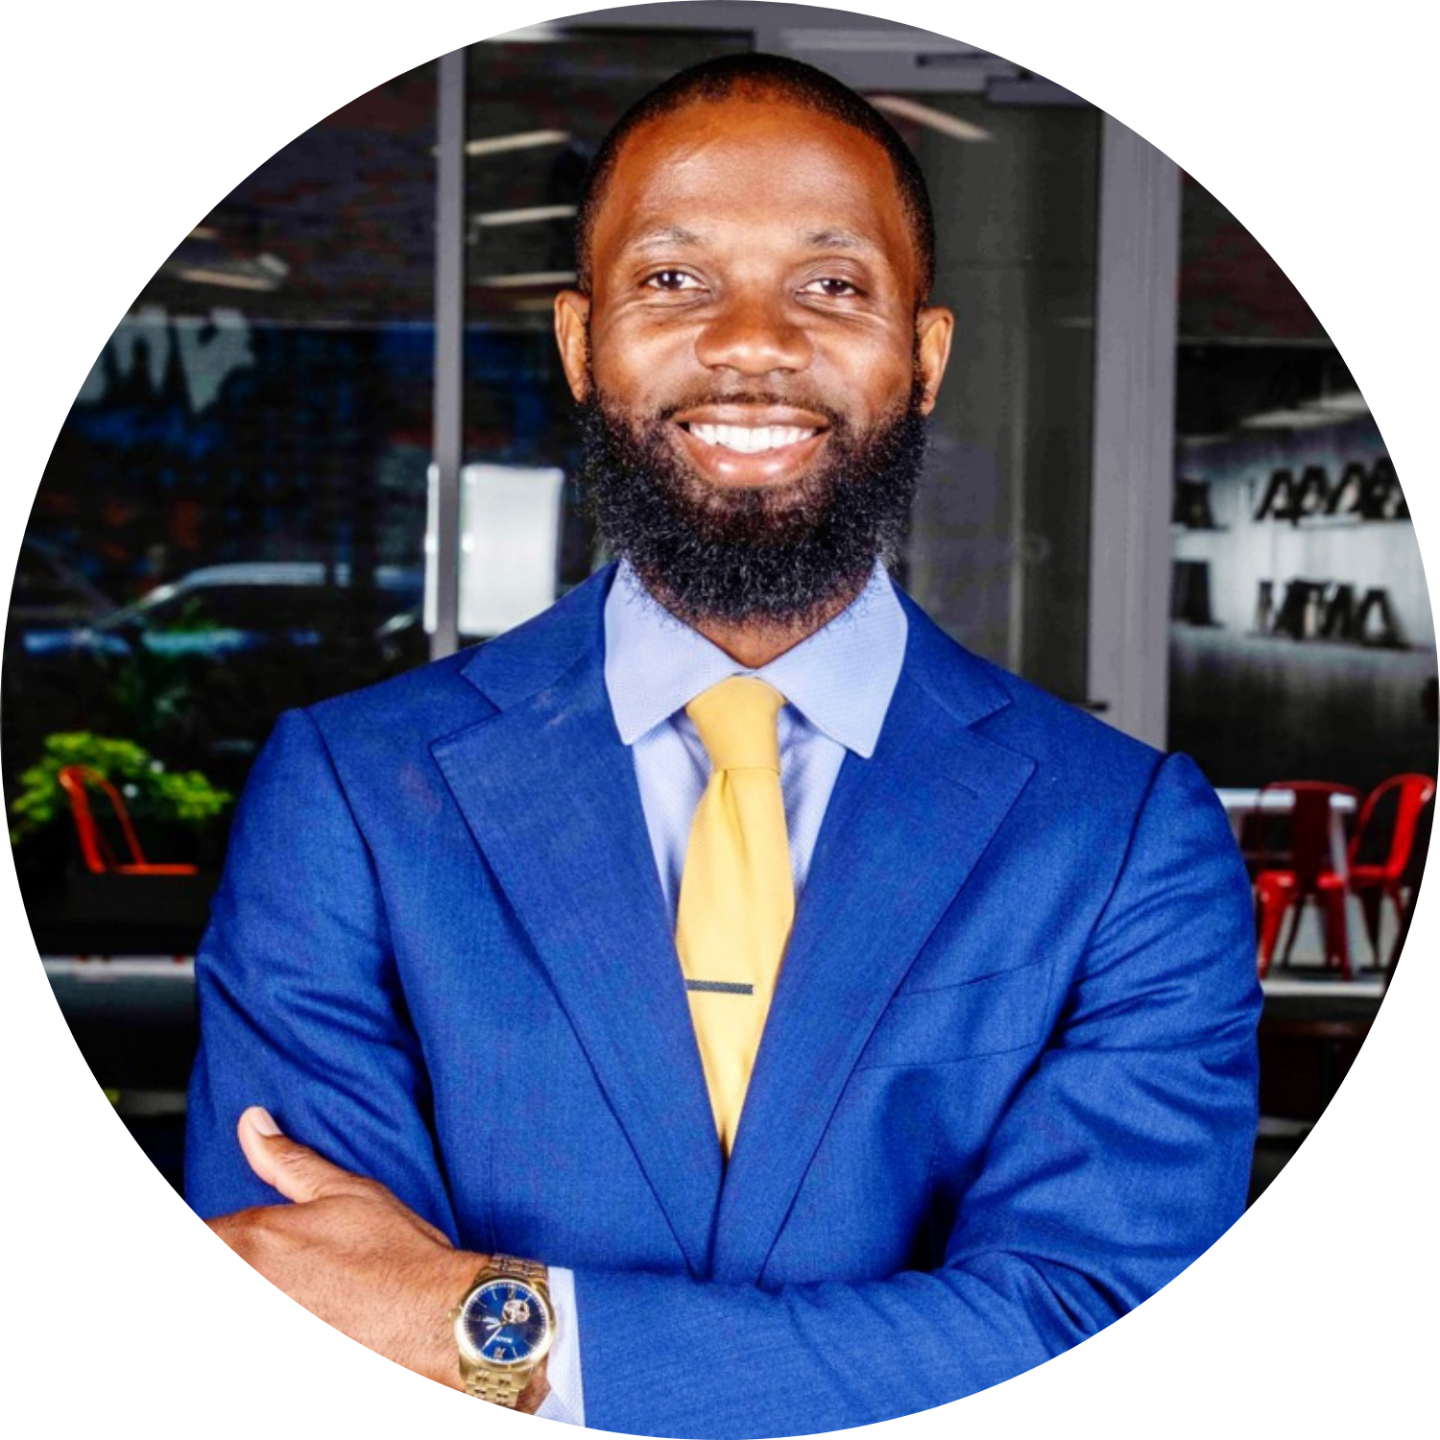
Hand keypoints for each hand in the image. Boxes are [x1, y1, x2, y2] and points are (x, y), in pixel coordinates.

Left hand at [203, 1106, 550, 1410]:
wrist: (435, 1319)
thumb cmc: (396, 1255)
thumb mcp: (346, 1191)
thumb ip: (287, 1160)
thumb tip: (251, 1122)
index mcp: (252, 1238)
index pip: (202, 1228)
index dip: (218, 1230)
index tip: (236, 1232)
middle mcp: (250, 1279)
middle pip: (223, 1251)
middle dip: (241, 1251)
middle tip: (289, 1256)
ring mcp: (272, 1306)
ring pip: (249, 1279)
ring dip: (268, 1274)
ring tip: (303, 1280)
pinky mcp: (298, 1336)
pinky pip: (279, 1304)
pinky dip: (290, 1297)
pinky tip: (314, 1301)